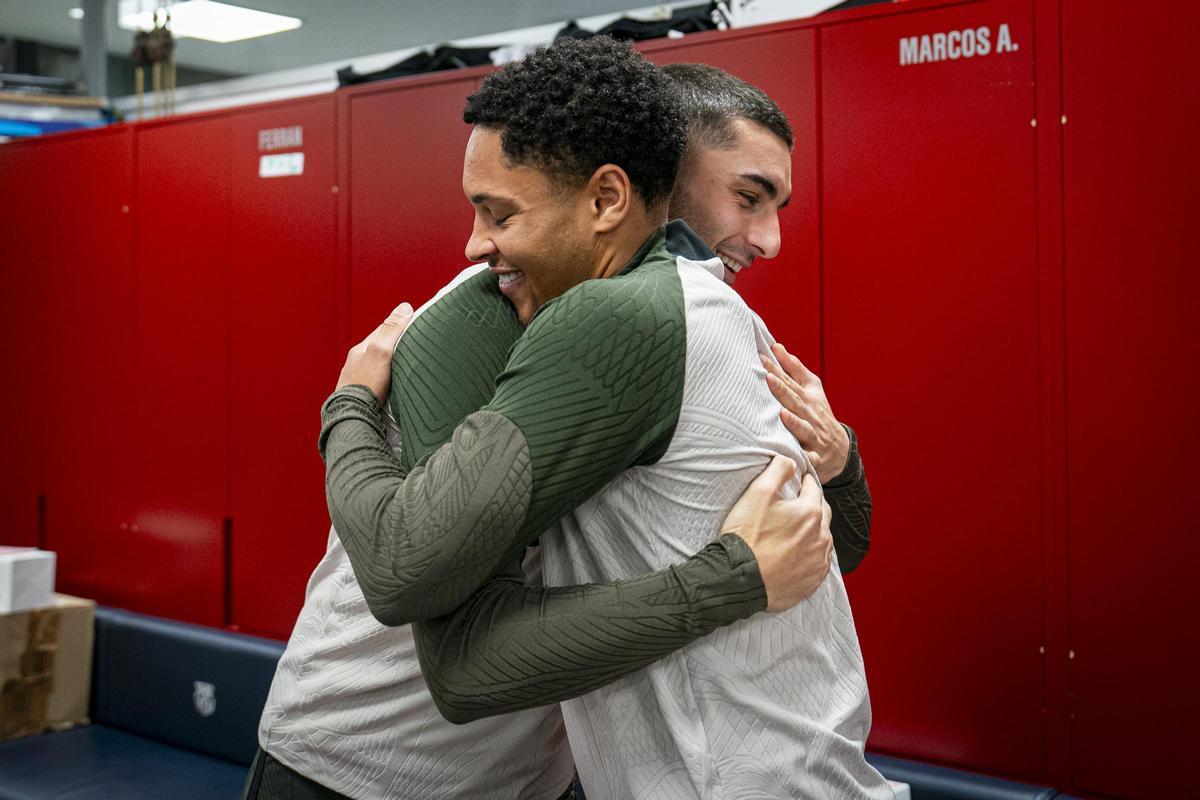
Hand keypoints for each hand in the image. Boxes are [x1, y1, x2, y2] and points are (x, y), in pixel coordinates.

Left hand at [336, 303, 413, 404]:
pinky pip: (380, 382)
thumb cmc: (365, 385)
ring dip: (394, 365)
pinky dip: (390, 380)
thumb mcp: (381, 351)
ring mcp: (360, 380)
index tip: (418, 325)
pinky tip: (398, 386)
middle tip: (417, 346)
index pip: (384, 331)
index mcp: (360, 349)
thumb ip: (392, 330)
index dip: (401, 326)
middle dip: (398, 346)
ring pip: (381, 366)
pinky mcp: (365, 396)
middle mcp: (358, 363)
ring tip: (410, 366)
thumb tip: (405, 307)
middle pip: (382, 349)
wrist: (353, 417)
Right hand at [721, 455, 832, 610]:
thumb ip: (778, 470)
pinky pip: (820, 561)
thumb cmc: (746, 536)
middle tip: (795, 504)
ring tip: (795, 529)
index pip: (813, 488)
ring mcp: (818, 561)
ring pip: (824, 537)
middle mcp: (821, 537)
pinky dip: (812, 553)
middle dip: (812, 504)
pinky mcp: (813, 580)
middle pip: (822, 512)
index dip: (803, 482)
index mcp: (810, 512)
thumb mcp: (758, 493)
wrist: (738, 579)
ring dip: (814, 530)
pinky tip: (797, 552)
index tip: (796, 481)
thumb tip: (791, 460)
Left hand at [762, 343, 849, 483]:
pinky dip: (803, 456)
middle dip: (782, 390)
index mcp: (807, 398)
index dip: (776, 370)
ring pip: (803, 428)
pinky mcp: (815, 457)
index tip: (761, 357)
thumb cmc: (819, 415)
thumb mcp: (812, 389)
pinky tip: (795, 453)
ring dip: (793, 421)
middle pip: (795, 402)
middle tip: (768, 377)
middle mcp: (810, 415)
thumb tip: (776, 347)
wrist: (840, 450)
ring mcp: (813, 436)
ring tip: (782, 412)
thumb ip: (794, 369)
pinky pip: (808, 458)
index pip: (789, 382)